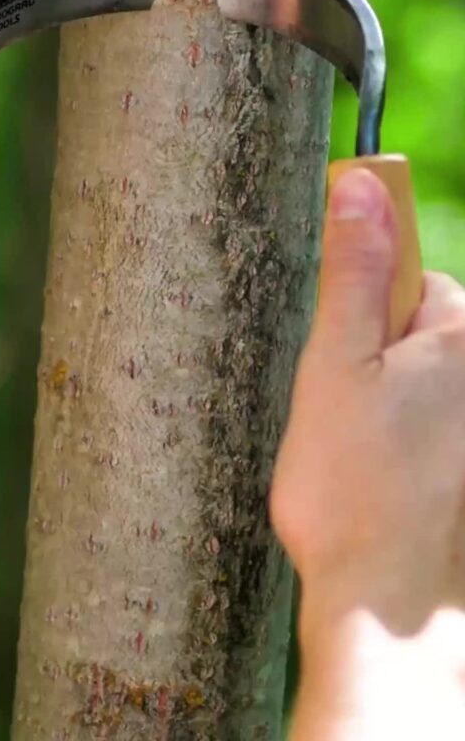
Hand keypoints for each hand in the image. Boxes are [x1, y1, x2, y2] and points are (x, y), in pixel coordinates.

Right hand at [270, 168, 464, 738]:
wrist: (387, 607)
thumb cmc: (353, 484)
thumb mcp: (338, 360)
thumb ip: (352, 270)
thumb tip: (360, 184)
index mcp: (460, 338)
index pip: (415, 275)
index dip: (365, 305)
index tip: (341, 349)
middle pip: (419, 329)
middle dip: (373, 356)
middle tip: (339, 407)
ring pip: (418, 383)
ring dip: (380, 402)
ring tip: (351, 450)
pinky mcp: (459, 468)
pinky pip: (424, 427)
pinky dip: (396, 441)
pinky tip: (371, 476)